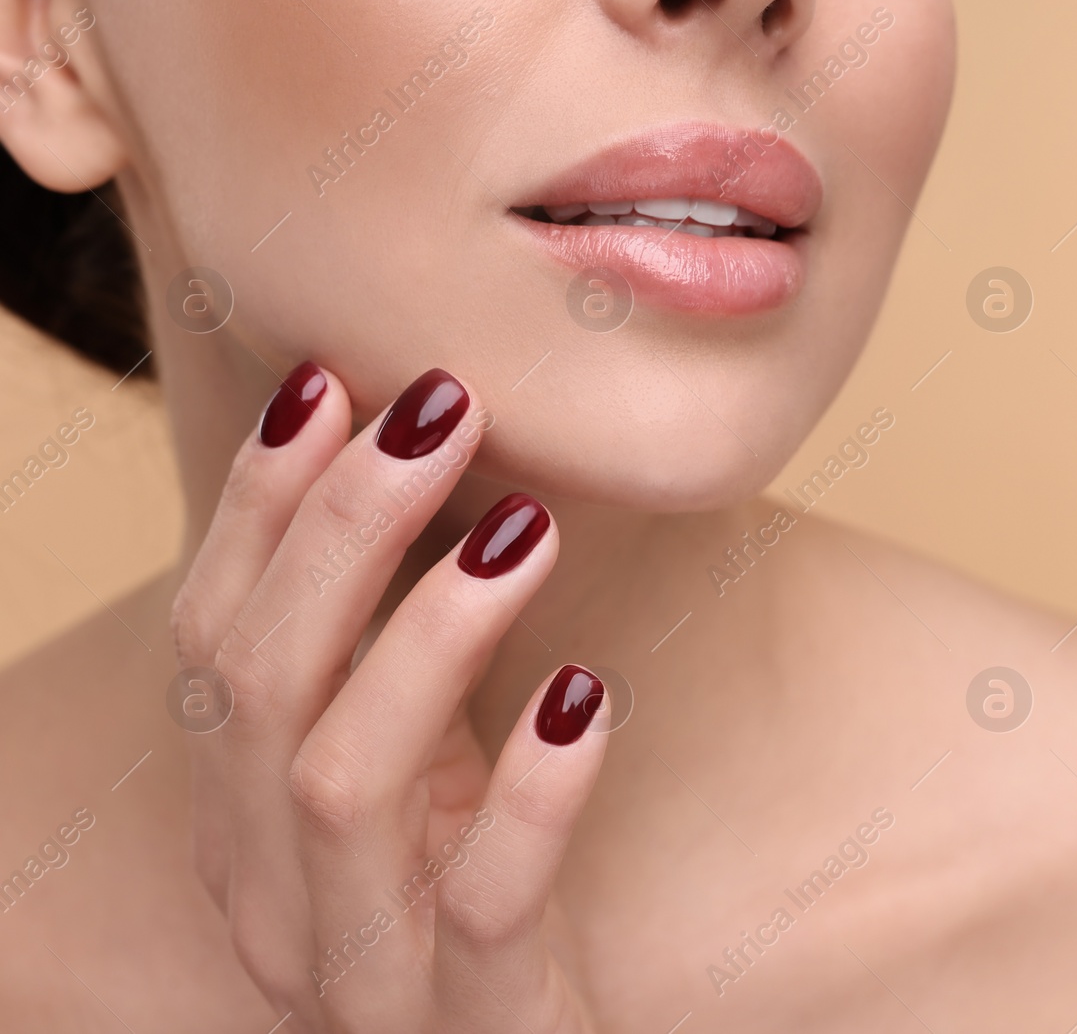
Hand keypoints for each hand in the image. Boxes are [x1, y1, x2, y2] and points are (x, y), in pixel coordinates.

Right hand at [170, 363, 606, 1031]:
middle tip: (439, 411)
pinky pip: (488, 902)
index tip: (330, 384)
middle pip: (261, 690)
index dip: (257, 508)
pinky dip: (531, 794)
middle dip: (340, 533)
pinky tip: (585, 696)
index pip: (213, 644)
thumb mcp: (413, 773)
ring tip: (525, 528)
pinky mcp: (479, 1019)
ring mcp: (367, 972)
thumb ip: (386, 659)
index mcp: (243, 824)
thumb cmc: (471, 900)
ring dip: (427, 635)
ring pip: (343, 780)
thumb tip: (411, 468)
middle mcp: (275, 895)